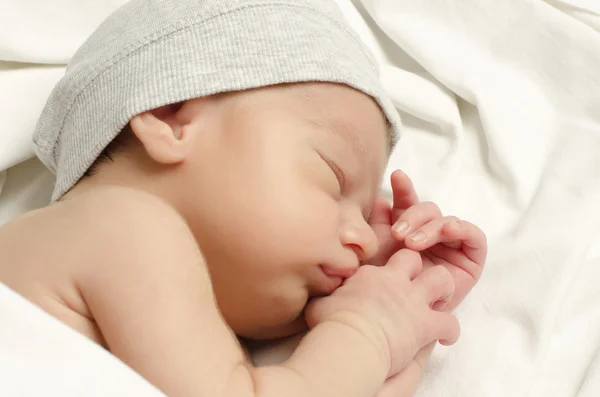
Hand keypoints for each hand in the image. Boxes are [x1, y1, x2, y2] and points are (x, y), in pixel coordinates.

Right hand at [304, 249, 459, 377]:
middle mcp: (395, 282)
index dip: (389, 272)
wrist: (349, 342)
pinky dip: (450, 330)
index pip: (384, 262)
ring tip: (439, 303)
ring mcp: (413, 301)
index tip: (387, 287)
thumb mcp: (321, 303)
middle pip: (415, 259)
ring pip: (442, 279)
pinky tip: (445, 338)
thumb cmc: (331, 326)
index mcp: (371, 275)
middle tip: (418, 287)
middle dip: (419, 269)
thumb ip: (326, 295)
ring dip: (444, 290)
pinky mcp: (425, 324)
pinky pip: (449, 322)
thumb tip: (318, 295)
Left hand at [369, 170, 486, 310]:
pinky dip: (462, 228)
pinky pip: (474, 237)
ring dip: (431, 227)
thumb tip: (380, 198)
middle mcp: (430, 235)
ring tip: (413, 243)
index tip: (397, 177)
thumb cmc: (385, 285)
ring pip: (447, 221)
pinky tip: (448, 230)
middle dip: (413, 217)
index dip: (404, 189)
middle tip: (398, 234)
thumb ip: (378, 224)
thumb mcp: (378, 251)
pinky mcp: (472, 259)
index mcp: (407, 230)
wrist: (396, 319)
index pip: (408, 204)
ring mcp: (451, 246)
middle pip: (428, 210)